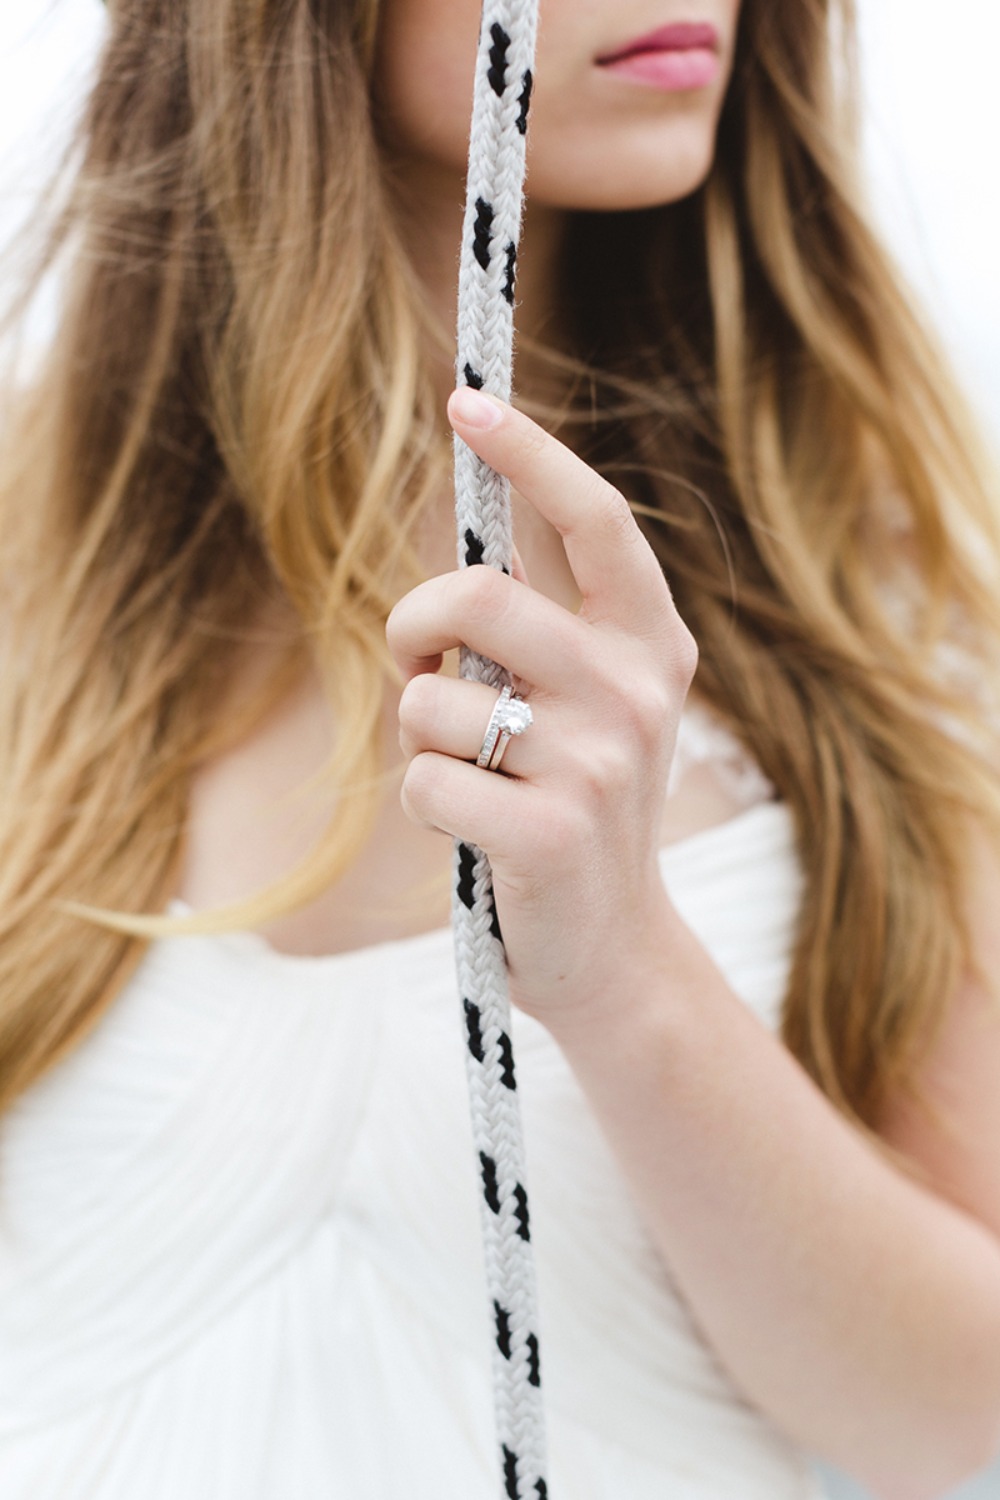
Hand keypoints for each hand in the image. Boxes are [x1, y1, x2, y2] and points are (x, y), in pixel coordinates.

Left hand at [385, 387, 697, 1030]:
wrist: (611, 950)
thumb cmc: (575, 806)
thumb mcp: (589, 703)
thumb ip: (546, 622)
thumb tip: (472, 533)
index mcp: (653, 643)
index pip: (595, 521)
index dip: (530, 454)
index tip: (469, 399)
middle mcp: (638, 691)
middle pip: (476, 594)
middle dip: (412, 623)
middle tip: (416, 660)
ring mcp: (600, 763)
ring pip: (432, 697)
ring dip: (420, 737)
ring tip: (465, 772)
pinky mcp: (551, 833)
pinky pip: (425, 780)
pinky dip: (423, 802)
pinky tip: (472, 830)